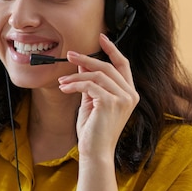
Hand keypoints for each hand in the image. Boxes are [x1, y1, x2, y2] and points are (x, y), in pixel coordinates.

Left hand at [58, 33, 138, 160]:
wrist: (95, 152)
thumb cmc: (93, 131)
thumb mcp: (92, 101)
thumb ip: (91, 83)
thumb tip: (83, 64)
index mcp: (129, 94)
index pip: (123, 65)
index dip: (112, 49)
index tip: (101, 37)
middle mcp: (130, 95)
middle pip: (108, 67)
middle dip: (86, 58)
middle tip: (69, 54)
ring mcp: (123, 99)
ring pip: (97, 75)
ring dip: (75, 76)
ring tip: (61, 81)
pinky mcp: (111, 103)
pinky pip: (89, 85)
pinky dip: (74, 84)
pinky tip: (64, 88)